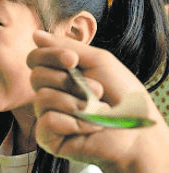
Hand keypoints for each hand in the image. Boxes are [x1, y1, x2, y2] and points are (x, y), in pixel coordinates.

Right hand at [28, 30, 161, 170]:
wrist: (137, 132)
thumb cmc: (123, 96)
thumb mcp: (98, 61)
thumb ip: (65, 47)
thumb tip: (35, 35)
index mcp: (60, 75)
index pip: (35, 59)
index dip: (49, 56)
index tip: (73, 60)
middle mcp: (51, 94)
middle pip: (36, 76)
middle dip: (69, 82)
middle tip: (96, 90)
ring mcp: (48, 116)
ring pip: (42, 98)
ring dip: (76, 103)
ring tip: (97, 111)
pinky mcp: (48, 137)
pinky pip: (47, 122)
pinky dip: (74, 123)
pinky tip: (89, 128)